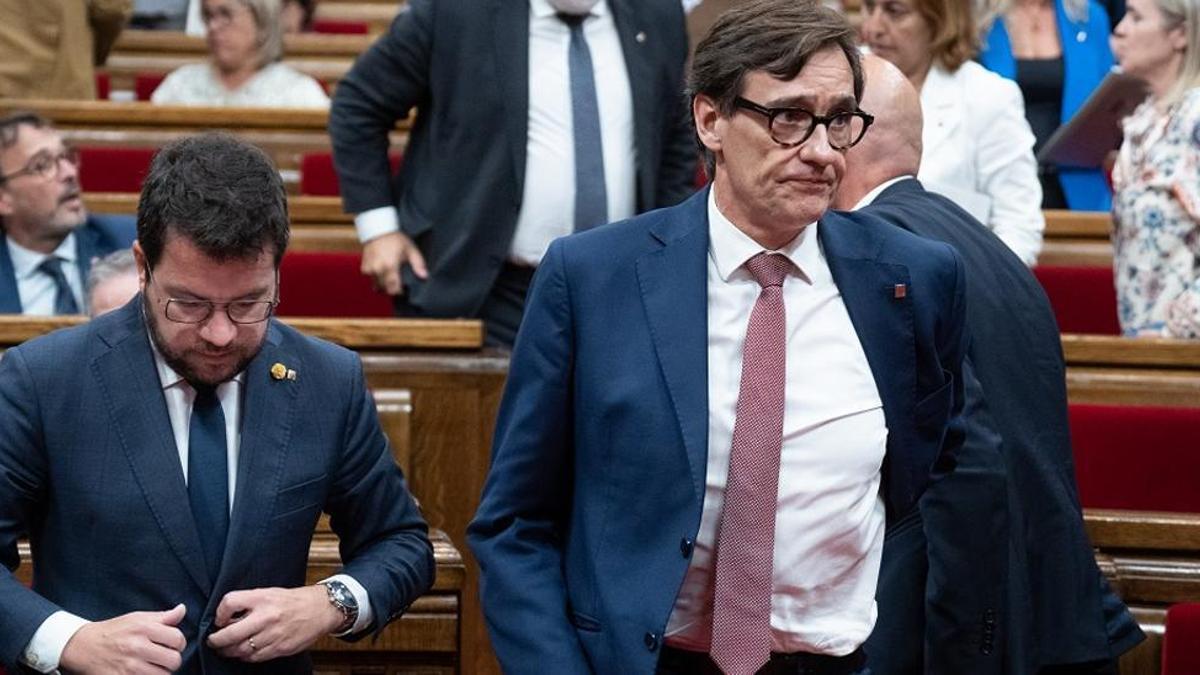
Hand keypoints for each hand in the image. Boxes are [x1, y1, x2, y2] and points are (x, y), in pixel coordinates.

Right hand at [59, 604, 185, 674]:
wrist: (84, 646)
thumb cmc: (115, 631)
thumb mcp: (137, 618)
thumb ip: (163, 617)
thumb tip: (182, 610)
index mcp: (143, 628)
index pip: (178, 639)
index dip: (179, 643)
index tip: (171, 644)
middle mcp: (137, 647)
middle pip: (174, 661)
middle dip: (172, 660)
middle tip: (163, 657)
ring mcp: (128, 667)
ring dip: (161, 672)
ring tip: (153, 666)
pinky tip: (143, 672)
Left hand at [206, 586, 342, 661]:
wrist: (321, 609)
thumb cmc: (294, 600)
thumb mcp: (270, 593)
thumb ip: (249, 604)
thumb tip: (227, 619)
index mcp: (262, 598)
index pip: (229, 603)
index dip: (219, 613)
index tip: (219, 620)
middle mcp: (266, 616)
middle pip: (230, 633)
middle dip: (216, 641)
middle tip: (213, 641)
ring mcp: (273, 634)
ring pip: (240, 650)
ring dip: (229, 652)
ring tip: (226, 649)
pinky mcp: (280, 648)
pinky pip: (255, 657)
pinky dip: (245, 657)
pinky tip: (244, 653)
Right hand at [361, 231, 427, 295]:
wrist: (378, 230)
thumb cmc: (396, 240)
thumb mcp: (411, 250)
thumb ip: (418, 264)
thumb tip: (424, 276)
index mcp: (390, 266)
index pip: (393, 288)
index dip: (399, 292)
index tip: (403, 290)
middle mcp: (378, 269)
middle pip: (384, 289)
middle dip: (391, 288)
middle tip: (397, 283)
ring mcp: (369, 269)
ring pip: (376, 285)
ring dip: (383, 284)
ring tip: (389, 276)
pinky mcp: (364, 268)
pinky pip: (371, 279)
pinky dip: (376, 278)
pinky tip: (382, 270)